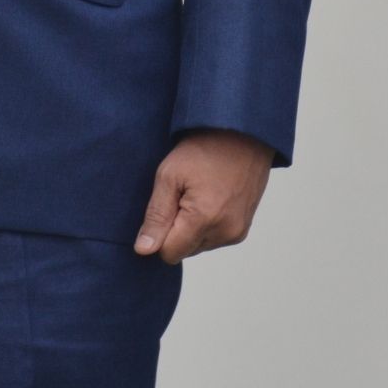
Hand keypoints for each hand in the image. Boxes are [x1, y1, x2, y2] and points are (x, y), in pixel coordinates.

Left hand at [135, 129, 269, 260]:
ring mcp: (237, 232)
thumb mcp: (169, 176)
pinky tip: (210, 199)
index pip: (168, 253)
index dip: (159, 234)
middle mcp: (225, 232)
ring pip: (198, 247)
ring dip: (191, 229)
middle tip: (183, 196)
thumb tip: (143, 250)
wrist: (242, 133)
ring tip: (198, 195)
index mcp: (204, 219)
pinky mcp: (243, 229)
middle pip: (184, 251)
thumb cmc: (203, 149)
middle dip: (176, 230)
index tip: (166, 206)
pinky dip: (207, 226)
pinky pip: (214, 239)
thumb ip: (156, 217)